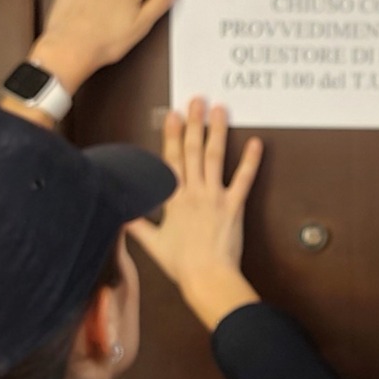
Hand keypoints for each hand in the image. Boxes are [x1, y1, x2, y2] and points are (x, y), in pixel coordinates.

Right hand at [128, 98, 263, 330]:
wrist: (206, 277)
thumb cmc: (181, 264)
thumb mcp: (153, 244)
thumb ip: (137, 225)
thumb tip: (121, 214)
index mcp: (173, 199)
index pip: (171, 160)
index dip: (171, 136)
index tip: (171, 115)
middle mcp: (193, 192)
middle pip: (193, 151)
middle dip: (193, 123)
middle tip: (196, 100)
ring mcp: (215, 197)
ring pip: (215, 157)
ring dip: (217, 131)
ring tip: (219, 110)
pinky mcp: (234, 207)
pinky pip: (244, 180)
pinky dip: (251, 161)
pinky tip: (257, 143)